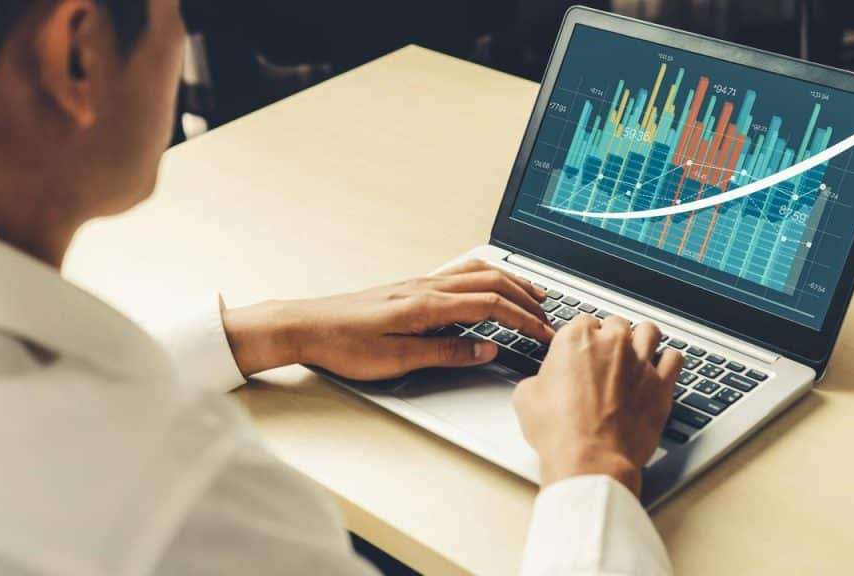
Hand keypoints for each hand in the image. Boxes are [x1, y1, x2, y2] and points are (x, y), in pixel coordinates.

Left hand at [222, 260, 554, 379]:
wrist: (305, 326)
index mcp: (428, 305)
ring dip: (508, 281)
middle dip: (525, 297)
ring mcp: (418, 284)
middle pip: (491, 281)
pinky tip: (486, 286)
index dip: (524, 319)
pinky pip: (459, 274)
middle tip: (549, 316)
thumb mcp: (397, 359)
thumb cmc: (344, 344)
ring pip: (476, 272)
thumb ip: (446, 352)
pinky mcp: (409, 288)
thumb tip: (486, 348)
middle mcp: (427, 287)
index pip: (491, 305)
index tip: (545, 334)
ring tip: (531, 293)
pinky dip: (485, 277)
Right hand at [512, 315, 682, 495]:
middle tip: (605, 356)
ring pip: (649, 331)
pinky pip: (674, 358)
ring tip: (637, 351)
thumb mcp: (527, 398)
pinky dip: (668, 361)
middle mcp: (611, 343)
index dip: (580, 338)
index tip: (580, 351)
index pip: (582, 322)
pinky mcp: (661, 384)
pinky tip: (661, 368)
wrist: (590, 460)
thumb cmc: (560, 432)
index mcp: (576, 339)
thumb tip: (542, 382)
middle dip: (610, 337)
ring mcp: (640, 362)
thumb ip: (539, 378)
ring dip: (642, 338)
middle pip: (616, 323)